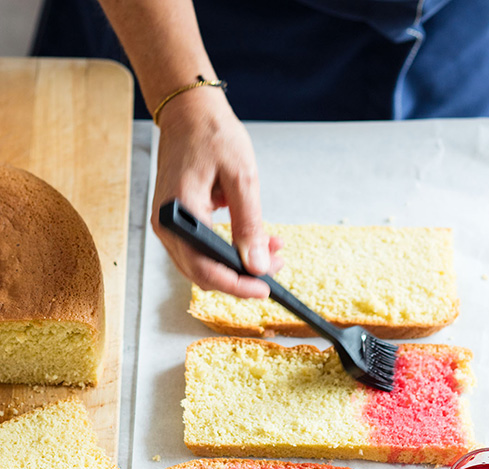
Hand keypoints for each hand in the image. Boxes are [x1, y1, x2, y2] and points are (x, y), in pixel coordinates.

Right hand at [151, 87, 282, 297]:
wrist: (189, 113)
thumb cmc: (212, 135)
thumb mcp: (242, 178)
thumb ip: (249, 224)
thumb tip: (257, 264)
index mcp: (179, 213)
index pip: (205, 268)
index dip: (237, 285)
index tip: (264, 288)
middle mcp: (167, 226)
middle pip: (202, 275)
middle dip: (241, 278)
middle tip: (274, 266)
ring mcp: (168, 226)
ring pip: (202, 267)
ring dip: (236, 266)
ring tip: (270, 250)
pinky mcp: (176, 224)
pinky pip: (200, 251)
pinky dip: (226, 253)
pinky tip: (251, 242)